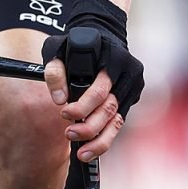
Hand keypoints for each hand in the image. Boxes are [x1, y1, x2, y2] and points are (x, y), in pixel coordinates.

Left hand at [41, 0, 144, 162]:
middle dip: (89, 126)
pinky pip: (119, 122)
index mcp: (113, 58)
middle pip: (109, 107)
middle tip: (69, 134)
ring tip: (81, 152)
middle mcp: (128, 73)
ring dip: (99, 139)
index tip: (64, 114)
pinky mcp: (132, 97)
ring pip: (117, 119)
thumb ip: (55, 71)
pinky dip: (106, 137)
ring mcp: (133, 86)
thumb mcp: (58, 48)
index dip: (82, 106)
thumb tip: (58, 99)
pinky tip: (92, 148)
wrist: (102, 35)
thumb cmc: (76, 44)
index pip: (99, 89)